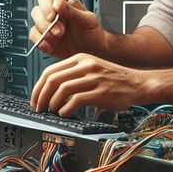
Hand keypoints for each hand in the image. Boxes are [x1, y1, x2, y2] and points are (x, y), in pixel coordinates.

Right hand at [29, 0, 106, 58]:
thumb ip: (74, 11)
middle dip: (46, 19)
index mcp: (64, 4)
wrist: (93, 50)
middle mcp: (54, 13)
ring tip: (58, 37)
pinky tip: (51, 44)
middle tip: (58, 29)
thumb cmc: (92, 32)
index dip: (50, 4)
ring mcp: (48, 25)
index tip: (56, 12)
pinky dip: (41, 41)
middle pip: (38, 8)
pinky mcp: (44, 38)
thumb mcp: (88, 20)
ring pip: (35, 21)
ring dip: (45, 30)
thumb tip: (60, 4)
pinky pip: (34, 36)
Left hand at [30, 53, 151, 116]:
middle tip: (38, 108)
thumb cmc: (113, 79)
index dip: (38, 87)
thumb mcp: (92, 68)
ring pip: (62, 89)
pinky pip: (76, 101)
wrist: (137, 83)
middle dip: (41, 96)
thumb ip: (72, 74)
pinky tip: (65, 113)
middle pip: (53, 80)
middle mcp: (86, 66)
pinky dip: (66, 109)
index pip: (50, 70)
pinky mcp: (101, 92)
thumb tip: (49, 91)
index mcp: (81, 58)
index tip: (35, 99)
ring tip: (53, 110)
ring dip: (52, 103)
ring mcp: (94, 78)